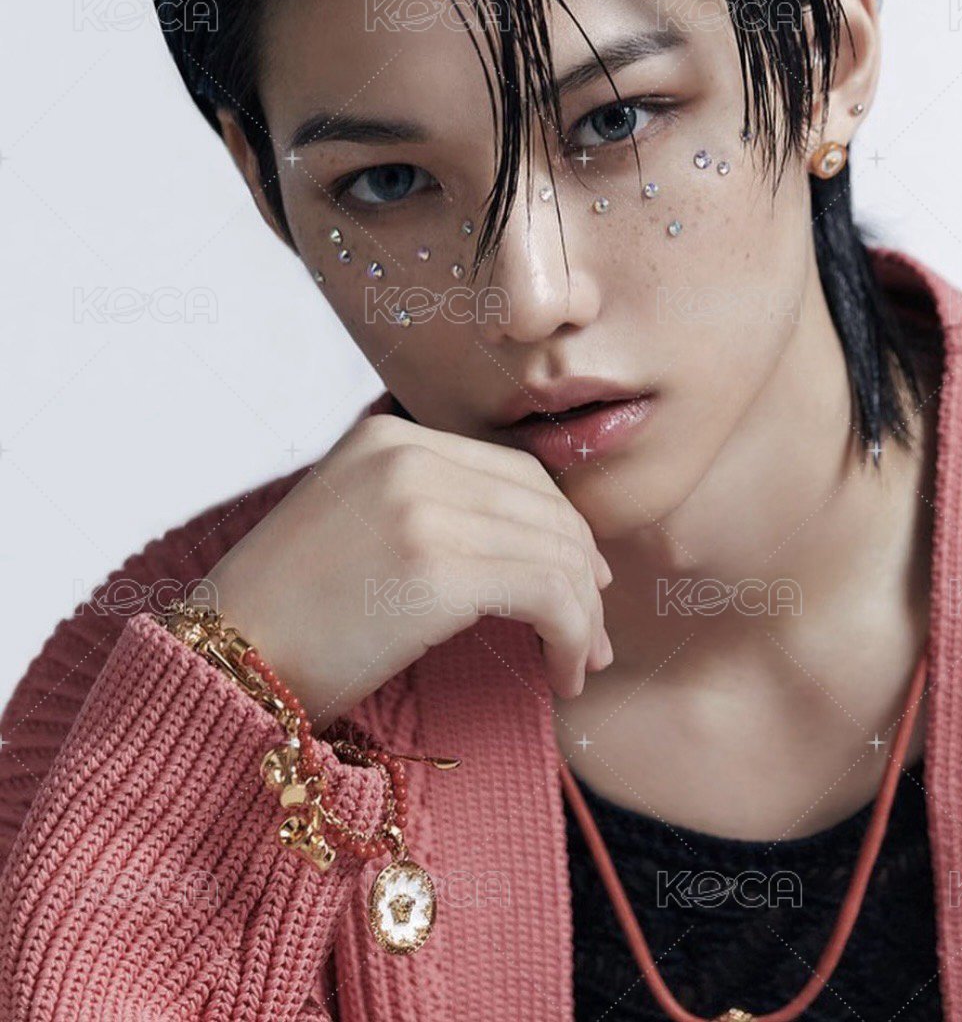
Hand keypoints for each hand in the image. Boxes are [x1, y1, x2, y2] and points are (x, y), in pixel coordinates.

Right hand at [203, 413, 613, 730]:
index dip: (562, 526)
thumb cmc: (283, 616)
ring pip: (557, 551)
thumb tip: (525, 546)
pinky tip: (564, 674)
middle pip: (544, 507)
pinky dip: (573, 635)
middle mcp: (408, 456)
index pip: (515, 471)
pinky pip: (548, 593)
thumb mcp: (351, 526)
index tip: (584, 579)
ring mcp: (421, 505)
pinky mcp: (436, 566)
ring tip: (580, 663)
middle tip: (594, 635)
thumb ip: (425, 508)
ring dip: (584, 614)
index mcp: (388, 438)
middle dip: (584, 572)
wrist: (216, 661)